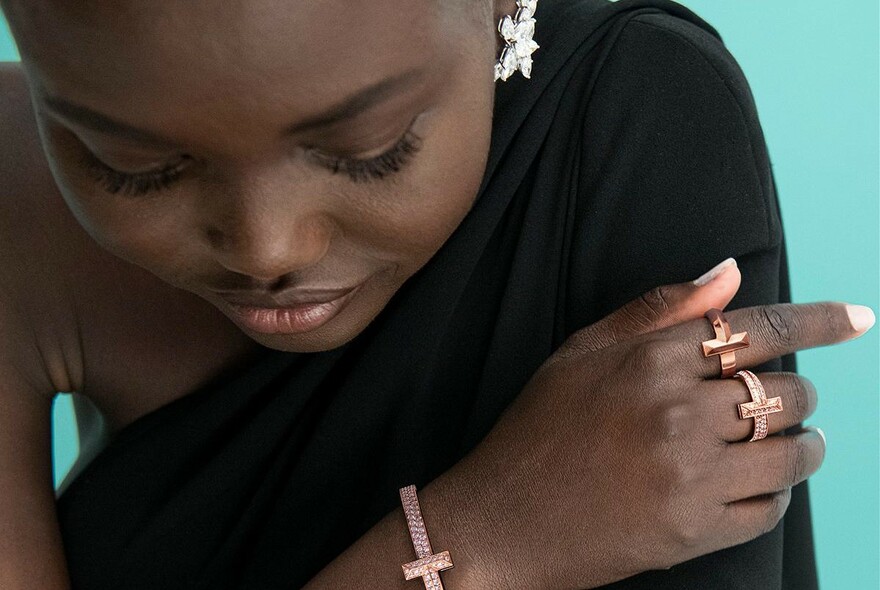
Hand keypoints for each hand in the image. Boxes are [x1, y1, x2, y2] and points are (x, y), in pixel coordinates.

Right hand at [457, 259, 872, 588]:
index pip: (759, 329)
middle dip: (795, 391)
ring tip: (793, 441)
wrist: (502, 521)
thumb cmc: (537, 429)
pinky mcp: (693, 532)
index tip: (857, 318)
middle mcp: (676, 413)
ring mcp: (688, 476)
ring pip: (793, 451)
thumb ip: (658, 310)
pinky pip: (772, 507)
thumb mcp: (581, 352)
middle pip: (786, 390)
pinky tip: (759, 483)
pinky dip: (777, 492)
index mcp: (649, 360)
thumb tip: (730, 272)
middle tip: (778, 399)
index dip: (819, 320)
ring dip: (804, 443)